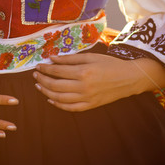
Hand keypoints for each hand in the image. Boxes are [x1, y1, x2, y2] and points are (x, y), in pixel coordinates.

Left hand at [33, 51, 164, 111]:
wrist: (128, 78)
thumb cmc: (110, 64)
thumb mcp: (90, 57)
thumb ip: (70, 58)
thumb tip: (52, 58)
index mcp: (83, 72)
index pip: (58, 71)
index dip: (45, 68)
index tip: (38, 65)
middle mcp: (83, 87)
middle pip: (56, 85)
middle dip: (43, 80)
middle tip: (35, 75)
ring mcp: (87, 98)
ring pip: (60, 98)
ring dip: (46, 92)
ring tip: (39, 85)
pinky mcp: (90, 106)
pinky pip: (70, 108)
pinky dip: (58, 105)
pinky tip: (51, 99)